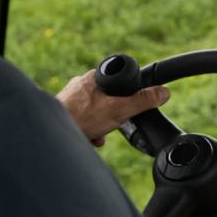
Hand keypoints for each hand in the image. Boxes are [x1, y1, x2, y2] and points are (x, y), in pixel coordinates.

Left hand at [56, 68, 170, 146]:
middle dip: (113, 115)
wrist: (53, 134)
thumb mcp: (120, 109)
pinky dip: (89, 131)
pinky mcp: (64, 111)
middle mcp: (81, 84)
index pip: (120, 81)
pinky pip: (83, 120)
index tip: (128, 107)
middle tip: (112, 123)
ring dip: (101, 125)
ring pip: (96, 111)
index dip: (128, 96)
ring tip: (98, 133)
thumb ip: (143, 101)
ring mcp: (71, 97)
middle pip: (109, 99)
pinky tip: (88, 138)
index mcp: (95, 77)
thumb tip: (164, 92)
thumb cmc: (83, 118)